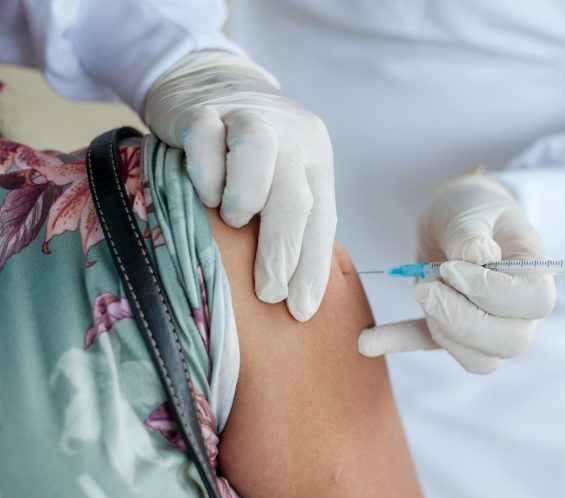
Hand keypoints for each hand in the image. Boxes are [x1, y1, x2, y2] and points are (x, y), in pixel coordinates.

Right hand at [144, 51, 335, 321]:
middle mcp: (290, 135)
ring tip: (234, 221)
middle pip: (295, 198)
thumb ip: (290, 217)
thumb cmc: (247, 151)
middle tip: (268, 293)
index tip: (302, 310)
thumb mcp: (281, 177)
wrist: (209, 80)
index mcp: (315, 157)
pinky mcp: (202, 110)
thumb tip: (293, 291)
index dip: (313, 268)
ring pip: (258, 156)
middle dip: (283, 254)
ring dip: (246, 201)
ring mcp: (247, 117)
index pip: (322, 219)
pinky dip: (206, 175)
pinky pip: (206, 142)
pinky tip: (204, 192)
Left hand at [358, 174, 555, 373]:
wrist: (457, 218)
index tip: (452, 268)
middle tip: (426, 287)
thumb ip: (471, 234)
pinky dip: (399, 343)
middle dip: (461, 319)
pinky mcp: (452, 331)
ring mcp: (489, 328)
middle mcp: (520, 312)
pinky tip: (367, 341)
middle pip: (509, 342)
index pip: (534, 302)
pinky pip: (430, 347)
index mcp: (535, 276)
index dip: (492, 293)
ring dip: (441, 331)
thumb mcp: (471, 211)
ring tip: (420, 290)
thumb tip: (476, 258)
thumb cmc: (474, 210)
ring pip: (478, 359)